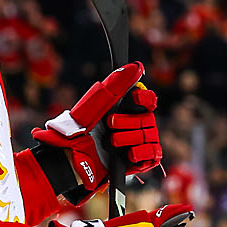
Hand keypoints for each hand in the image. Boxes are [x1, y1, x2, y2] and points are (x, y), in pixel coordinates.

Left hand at [32, 63, 160, 203]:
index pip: (148, 100)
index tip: (133, 98)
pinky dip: (141, 153)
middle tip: (110, 124)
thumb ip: (117, 83)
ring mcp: (139, 142)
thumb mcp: (97, 102)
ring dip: (128, 138)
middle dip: (128, 122)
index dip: (144, 98)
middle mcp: (136, 124)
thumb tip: (137, 66)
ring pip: (149, 137)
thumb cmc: (82, 127)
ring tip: (112, 141)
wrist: (73, 155)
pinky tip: (129, 154)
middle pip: (148, 119)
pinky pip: (152, 155)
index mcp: (128, 108)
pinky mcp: (140, 161)